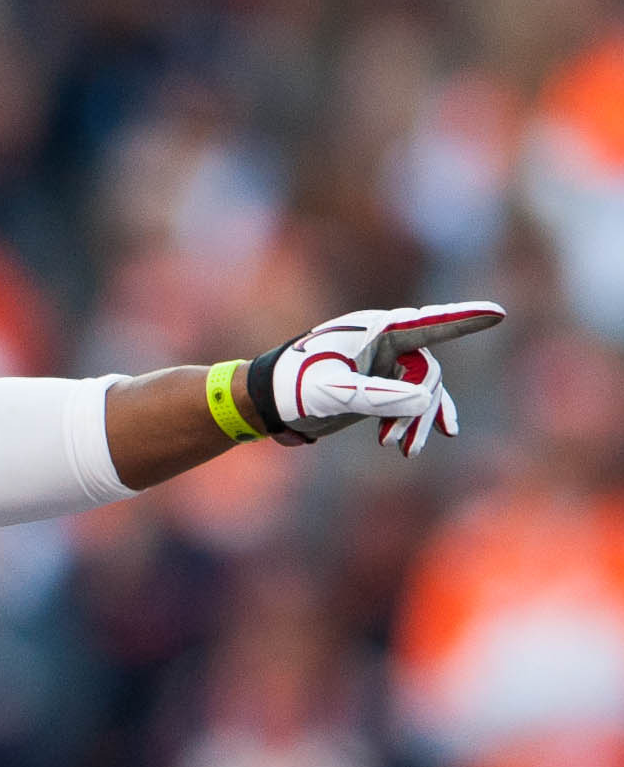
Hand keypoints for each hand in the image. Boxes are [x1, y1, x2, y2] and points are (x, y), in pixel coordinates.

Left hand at [258, 301, 502, 456]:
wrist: (267, 402)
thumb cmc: (294, 389)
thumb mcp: (334, 394)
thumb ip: (377, 396)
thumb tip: (426, 399)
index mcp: (375, 331)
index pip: (429, 323)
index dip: (464, 319)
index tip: (498, 314)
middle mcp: (385, 341)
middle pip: (428, 372)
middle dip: (420, 409)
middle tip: (396, 445)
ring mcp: (385, 362)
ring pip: (423, 390)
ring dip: (417, 421)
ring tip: (404, 452)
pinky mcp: (380, 383)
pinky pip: (413, 399)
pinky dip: (417, 420)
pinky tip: (414, 445)